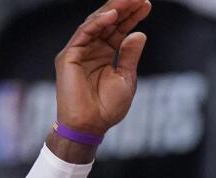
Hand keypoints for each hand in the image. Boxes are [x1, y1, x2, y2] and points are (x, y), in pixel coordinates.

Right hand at [54, 0, 151, 135]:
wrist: (90, 126)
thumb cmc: (107, 107)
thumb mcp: (126, 78)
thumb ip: (130, 55)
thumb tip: (139, 33)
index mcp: (105, 53)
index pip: (120, 29)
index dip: (132, 16)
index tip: (146, 4)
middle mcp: (92, 48)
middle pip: (108, 22)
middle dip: (124, 8)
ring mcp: (79, 50)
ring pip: (96, 23)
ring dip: (112, 10)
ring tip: (128, 0)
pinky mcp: (69, 56)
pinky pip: (83, 34)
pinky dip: (97, 23)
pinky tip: (112, 15)